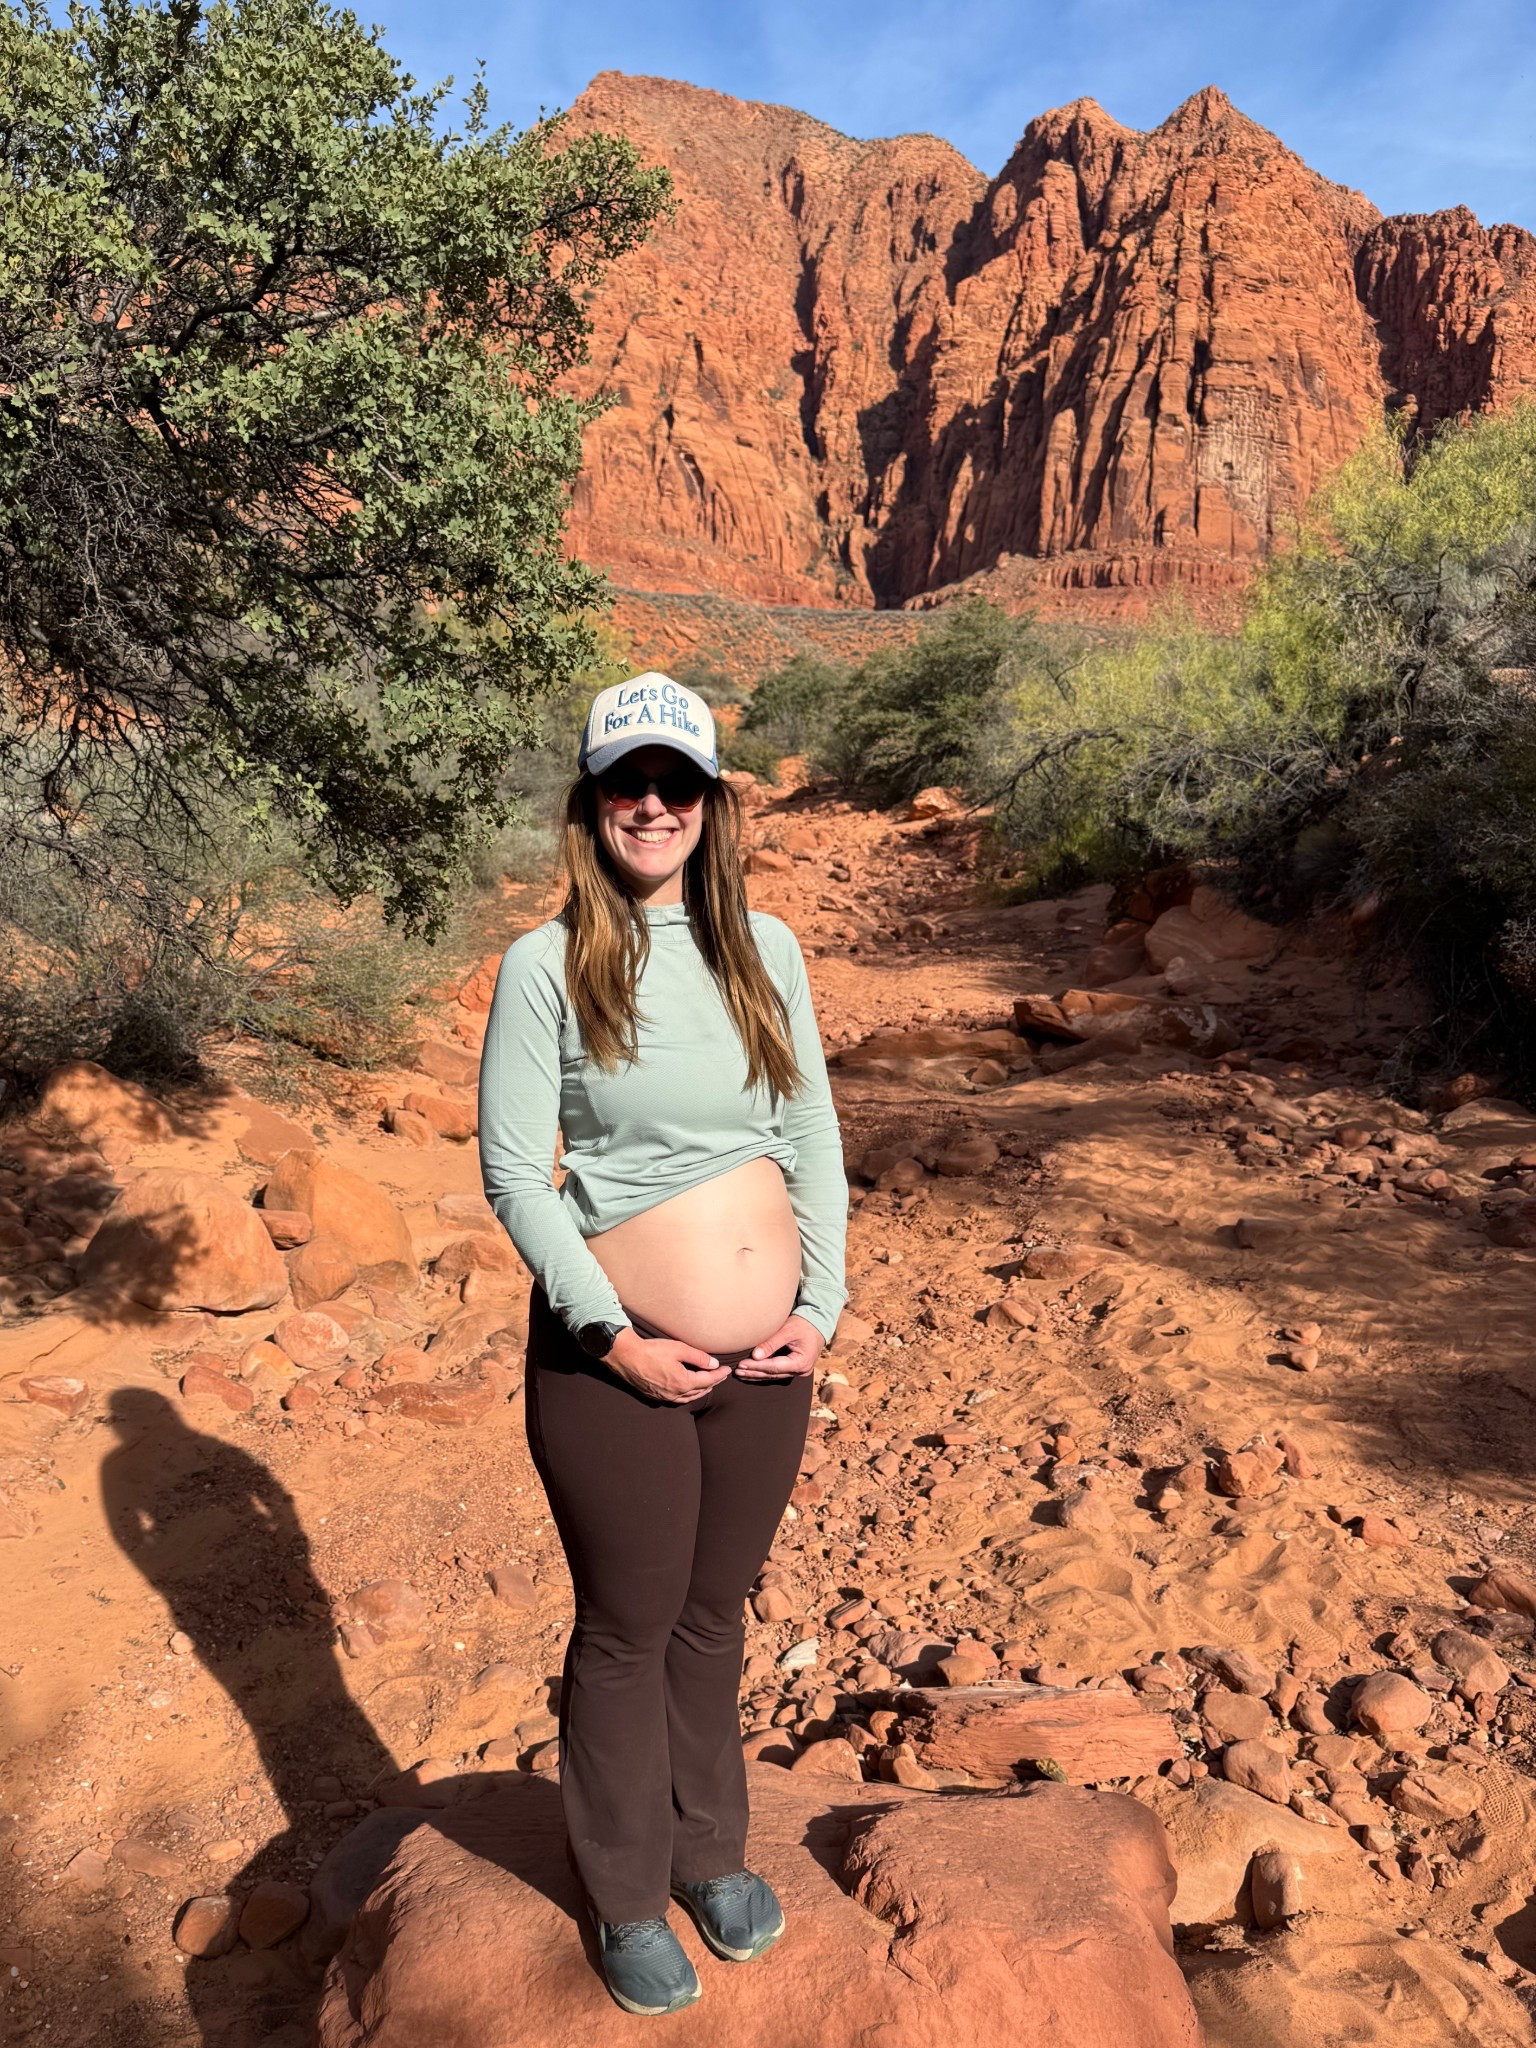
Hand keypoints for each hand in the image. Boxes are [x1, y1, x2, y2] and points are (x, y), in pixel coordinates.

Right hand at [604, 1327, 730, 1404]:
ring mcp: (664, 1396)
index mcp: (683, 1382)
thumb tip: (713, 1364)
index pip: (708, 1380)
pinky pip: (676, 1399)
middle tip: (720, 1376)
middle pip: (700, 1391)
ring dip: (700, 1391)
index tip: (727, 1369)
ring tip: (708, 1384)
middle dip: (712, 1383)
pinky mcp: (655, 1396)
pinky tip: (687, 1390)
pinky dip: (687, 1395)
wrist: (626, 1356)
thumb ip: (698, 1357)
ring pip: (688, 1398)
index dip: (719, 1375)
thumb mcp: (679, 1349)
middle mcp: (675, 1393)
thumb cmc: (652, 1351)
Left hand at [734, 1312, 824, 1380]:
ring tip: (740, 1373)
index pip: (774, 1367)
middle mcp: (801, 1370)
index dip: (757, 1367)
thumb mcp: (787, 1330)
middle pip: (773, 1374)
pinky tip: (751, 1372)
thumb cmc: (803, 1324)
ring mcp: (798, 1371)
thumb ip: (771, 1343)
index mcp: (801, 1362)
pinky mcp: (794, 1369)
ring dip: (756, 1374)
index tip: (741, 1364)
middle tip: (737, 1371)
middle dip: (754, 1373)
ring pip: (773, 1376)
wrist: (817, 1324)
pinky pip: (776, 1373)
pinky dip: (763, 1372)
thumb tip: (755, 1356)